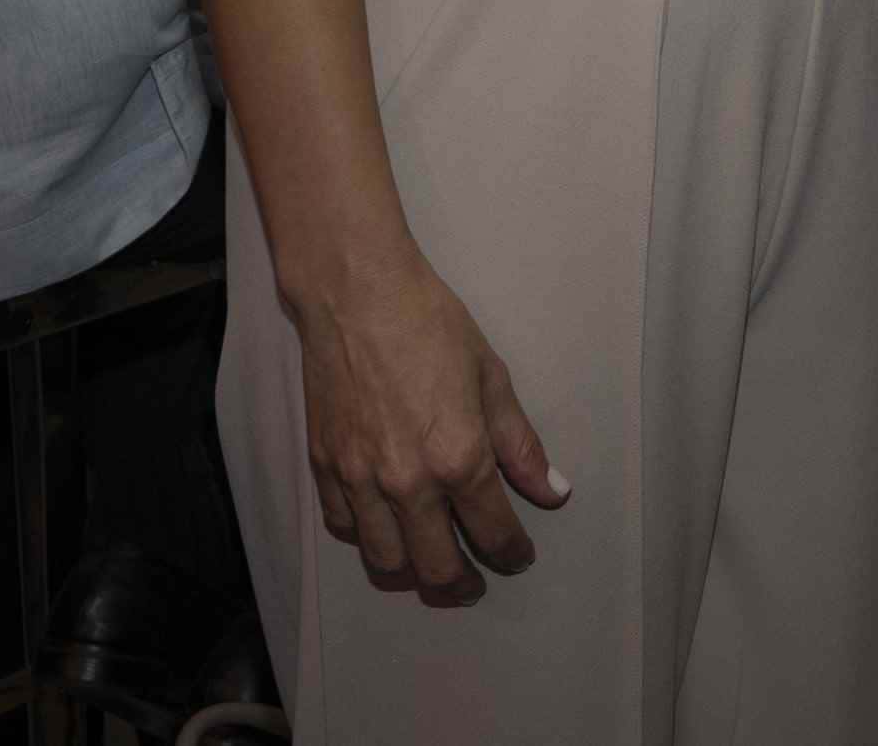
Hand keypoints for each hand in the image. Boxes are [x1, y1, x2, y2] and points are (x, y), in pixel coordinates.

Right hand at [293, 254, 567, 605]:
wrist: (356, 294)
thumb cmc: (430, 324)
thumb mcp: (491, 378)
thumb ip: (520, 444)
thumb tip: (553, 491)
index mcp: (459, 457)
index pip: (493, 532)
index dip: (512, 553)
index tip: (518, 557)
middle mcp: (408, 481)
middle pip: (436, 567)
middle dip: (462, 584)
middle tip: (474, 582)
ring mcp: (360, 479)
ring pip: (385, 561)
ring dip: (412, 571)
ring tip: (429, 564)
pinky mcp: (324, 467)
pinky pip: (344, 528)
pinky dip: (367, 537)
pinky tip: (384, 526)